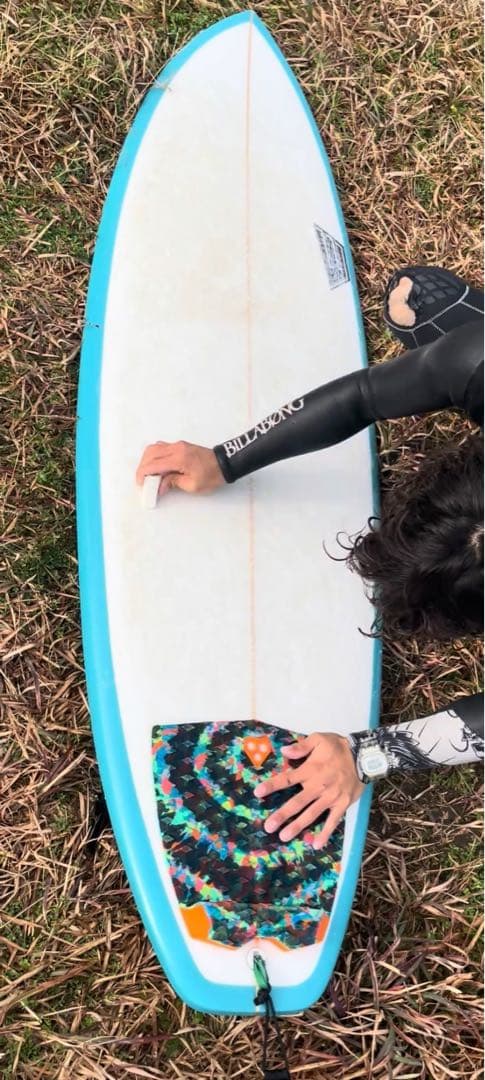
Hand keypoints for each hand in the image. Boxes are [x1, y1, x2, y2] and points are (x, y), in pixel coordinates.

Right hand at [136, 441, 223, 496]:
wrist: (225, 464)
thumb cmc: (213, 475)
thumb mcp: (192, 485)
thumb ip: (172, 483)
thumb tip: (159, 486)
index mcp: (179, 459)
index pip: (153, 464)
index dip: (143, 475)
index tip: (141, 484)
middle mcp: (176, 448)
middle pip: (150, 453)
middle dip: (142, 467)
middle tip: (143, 481)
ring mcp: (178, 445)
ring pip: (154, 448)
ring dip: (147, 460)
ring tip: (149, 475)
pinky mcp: (180, 446)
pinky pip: (161, 448)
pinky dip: (155, 456)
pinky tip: (157, 468)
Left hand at [254, 733, 364, 849]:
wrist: (364, 756)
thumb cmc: (338, 747)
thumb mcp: (319, 739)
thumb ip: (301, 746)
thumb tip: (284, 751)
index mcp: (310, 770)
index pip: (287, 778)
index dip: (272, 785)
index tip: (258, 793)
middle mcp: (318, 786)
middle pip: (297, 802)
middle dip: (282, 814)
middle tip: (268, 826)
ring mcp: (331, 798)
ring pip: (312, 814)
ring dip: (297, 826)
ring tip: (284, 836)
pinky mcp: (342, 805)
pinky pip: (333, 821)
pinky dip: (325, 833)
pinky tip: (316, 845)